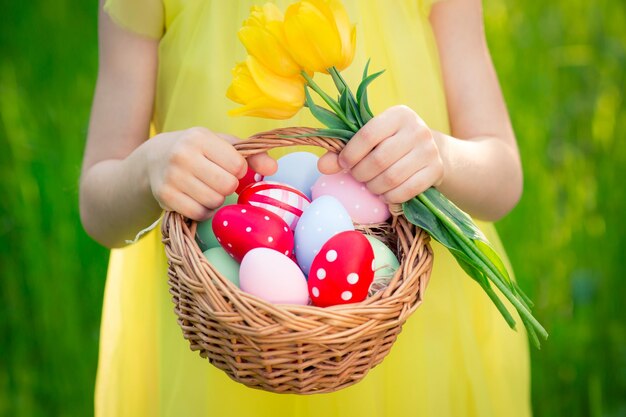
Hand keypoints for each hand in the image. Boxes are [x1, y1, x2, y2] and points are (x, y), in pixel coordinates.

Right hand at [144, 127, 276, 219]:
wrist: (154, 160)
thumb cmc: (198, 151)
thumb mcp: (222, 145)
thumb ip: (252, 155)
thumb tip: (274, 168)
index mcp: (200, 137)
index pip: (237, 165)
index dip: (239, 170)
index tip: (228, 167)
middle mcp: (182, 155)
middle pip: (227, 185)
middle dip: (228, 186)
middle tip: (218, 180)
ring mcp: (172, 177)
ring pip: (214, 201)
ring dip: (217, 200)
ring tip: (207, 188)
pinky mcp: (165, 196)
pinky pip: (199, 213)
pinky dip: (204, 211)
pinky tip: (198, 199)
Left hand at [318, 105, 443, 202]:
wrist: (430, 151)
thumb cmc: (391, 143)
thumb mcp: (371, 140)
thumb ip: (345, 150)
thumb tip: (323, 166)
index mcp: (398, 114)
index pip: (368, 135)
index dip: (350, 153)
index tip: (343, 164)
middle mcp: (417, 129)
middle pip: (379, 160)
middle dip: (361, 174)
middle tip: (357, 177)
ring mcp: (429, 150)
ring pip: (392, 177)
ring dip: (374, 187)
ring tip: (370, 185)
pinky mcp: (436, 170)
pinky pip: (406, 191)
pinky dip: (390, 197)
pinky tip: (385, 193)